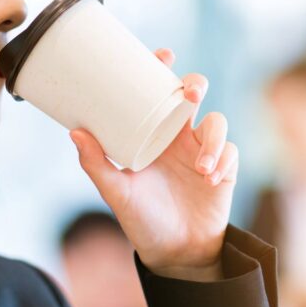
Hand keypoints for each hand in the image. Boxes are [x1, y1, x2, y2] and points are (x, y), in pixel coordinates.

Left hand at [69, 47, 237, 281]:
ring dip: (213, 139)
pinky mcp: (226, 169)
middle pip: (194, 94)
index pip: (159, 92)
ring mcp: (204, 151)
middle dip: (195, 86)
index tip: (163, 54)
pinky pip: (231, 152)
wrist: (174, 252)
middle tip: (189, 95)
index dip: (163, 68)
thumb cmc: (142, 219)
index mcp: (153, 133)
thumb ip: (96, 164)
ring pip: (218, 122)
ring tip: (201, 166)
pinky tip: (210, 178)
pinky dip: (223, 160)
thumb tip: (75, 132)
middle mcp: (179, 136)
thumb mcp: (115, 192)